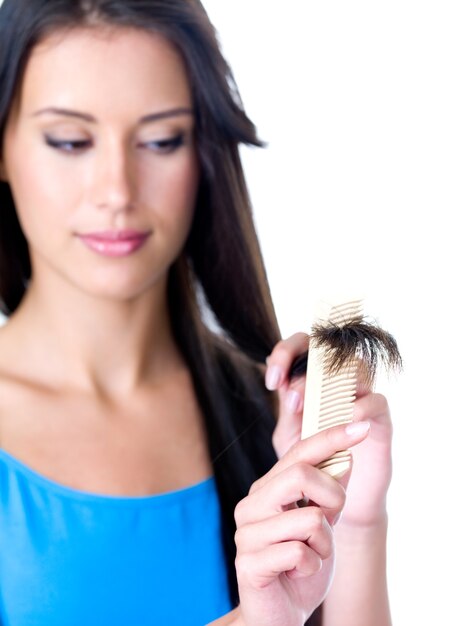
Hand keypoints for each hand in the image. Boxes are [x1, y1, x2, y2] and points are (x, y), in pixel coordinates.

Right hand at [233, 421, 370, 625]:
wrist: (280, 615)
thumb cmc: (301, 565)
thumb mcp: (322, 522)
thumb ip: (329, 490)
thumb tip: (347, 454)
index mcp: (267, 488)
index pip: (299, 453)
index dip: (332, 438)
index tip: (361, 426)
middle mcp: (252, 503)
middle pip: (300, 474)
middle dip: (333, 497)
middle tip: (331, 520)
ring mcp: (246, 532)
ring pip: (310, 518)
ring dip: (324, 543)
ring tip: (310, 556)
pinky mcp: (248, 562)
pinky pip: (301, 552)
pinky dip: (313, 566)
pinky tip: (298, 574)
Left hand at [266, 333, 392, 527]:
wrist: (338, 498)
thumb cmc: (313, 462)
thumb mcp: (290, 436)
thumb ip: (287, 411)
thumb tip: (285, 387)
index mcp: (312, 380)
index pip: (301, 346)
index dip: (285, 354)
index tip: (272, 382)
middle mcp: (338, 382)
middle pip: (328, 347)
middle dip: (304, 366)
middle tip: (291, 396)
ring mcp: (361, 396)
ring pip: (354, 367)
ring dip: (330, 385)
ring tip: (312, 409)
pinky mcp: (380, 418)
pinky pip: (376, 400)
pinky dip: (360, 407)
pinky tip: (345, 420)